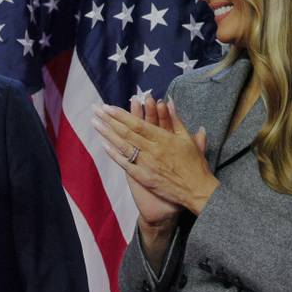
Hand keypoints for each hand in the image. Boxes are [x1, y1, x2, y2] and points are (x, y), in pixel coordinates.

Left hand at [93, 98, 218, 215]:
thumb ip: (176, 120)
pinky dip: (114, 154)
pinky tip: (104, 145)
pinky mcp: (143, 177)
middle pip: (127, 132)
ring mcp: (146, 164)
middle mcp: (152, 150)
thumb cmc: (194, 164)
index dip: (122, 115)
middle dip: (109, 120)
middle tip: (96, 110)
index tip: (108, 107)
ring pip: (123, 146)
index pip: (138, 124)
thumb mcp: (187, 139)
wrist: (196, 190)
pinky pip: (125, 164)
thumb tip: (168, 101)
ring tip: (94, 123)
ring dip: (107, 134)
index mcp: (163, 139)